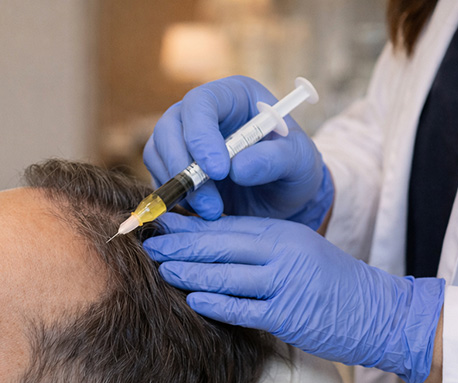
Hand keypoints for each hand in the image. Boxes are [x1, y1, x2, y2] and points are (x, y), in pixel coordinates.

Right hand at [143, 76, 333, 227]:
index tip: (219, 171)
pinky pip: (159, 176)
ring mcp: (182, 137)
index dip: (201, 135)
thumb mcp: (300, 163)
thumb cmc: (294, 170)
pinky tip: (203, 209)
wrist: (282, 198)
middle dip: (183, 167)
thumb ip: (276, 159)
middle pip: (169, 127)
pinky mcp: (173, 165)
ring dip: (179, 187)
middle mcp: (201, 112)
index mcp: (233, 96)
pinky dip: (175, 196)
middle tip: (210, 203)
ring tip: (213, 211)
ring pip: (158, 153)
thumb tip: (237, 167)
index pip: (202, 103)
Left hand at [143, 213, 444, 382]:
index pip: (225, 226)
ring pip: (226, 277)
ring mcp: (283, 285)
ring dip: (190, 274)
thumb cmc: (329, 280)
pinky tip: (193, 301)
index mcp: (280, 233)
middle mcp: (281, 254)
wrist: (378, 311)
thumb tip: (206, 240)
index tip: (159, 222)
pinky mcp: (287, 316)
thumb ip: (257, 243)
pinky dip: (216, 305)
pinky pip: (243, 309)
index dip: (188, 225)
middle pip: (219, 247)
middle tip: (149, 245)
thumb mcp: (296, 249)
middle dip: (180, 246)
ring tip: (162, 270)